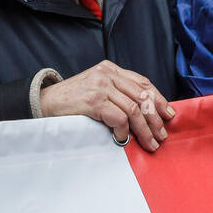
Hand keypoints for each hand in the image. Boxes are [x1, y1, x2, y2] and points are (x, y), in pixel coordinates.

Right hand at [39, 60, 175, 150]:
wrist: (44, 103)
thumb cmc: (71, 101)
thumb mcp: (96, 89)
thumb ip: (117, 93)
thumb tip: (144, 113)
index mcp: (110, 69)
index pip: (142, 83)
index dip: (159, 99)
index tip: (169, 114)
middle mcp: (107, 73)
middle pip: (142, 97)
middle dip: (155, 118)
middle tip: (162, 135)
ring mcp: (100, 86)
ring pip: (134, 109)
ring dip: (144, 130)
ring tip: (149, 143)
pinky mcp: (93, 100)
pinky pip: (119, 118)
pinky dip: (124, 131)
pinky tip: (122, 140)